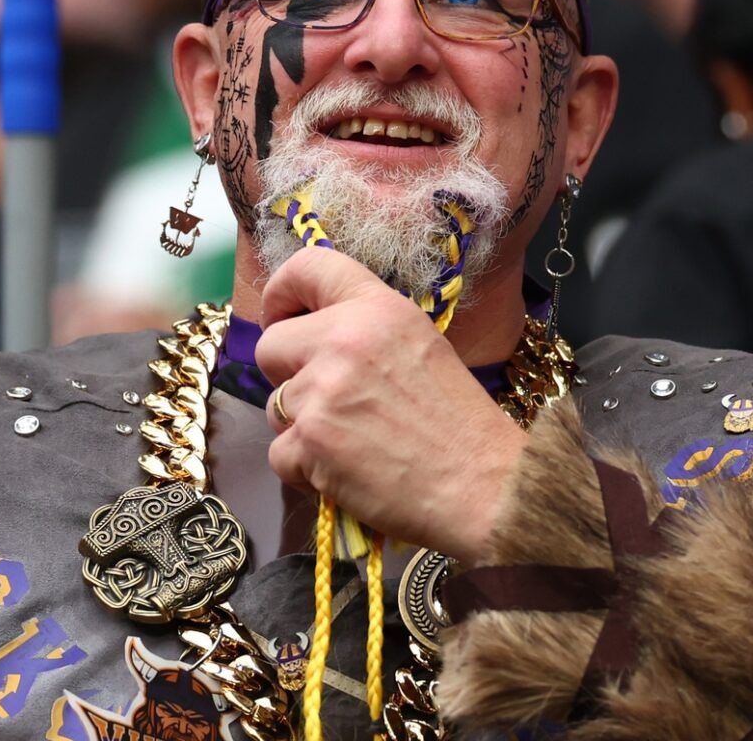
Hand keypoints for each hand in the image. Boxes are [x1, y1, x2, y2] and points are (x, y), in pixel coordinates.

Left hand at [255, 248, 529, 559]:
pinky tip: (344, 472)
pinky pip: (279, 453)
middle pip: (270, 344)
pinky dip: (304, 469)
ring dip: (301, 426)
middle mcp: (344, 339)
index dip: (281, 292)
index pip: (307, 266)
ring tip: (351, 441)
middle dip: (286, 374)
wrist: (482, 485)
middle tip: (324, 398)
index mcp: (377, 308)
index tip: (282, 316)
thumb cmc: (460, 423)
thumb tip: (313, 335)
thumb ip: (366, 330)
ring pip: (274, 404)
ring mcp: (322, 391)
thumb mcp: (421, 344)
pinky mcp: (310, 442)